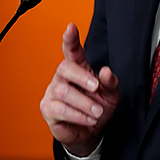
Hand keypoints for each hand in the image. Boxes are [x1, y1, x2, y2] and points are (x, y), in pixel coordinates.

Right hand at [40, 23, 120, 155]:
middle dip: (82, 77)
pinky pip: (60, 110)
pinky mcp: (48, 109)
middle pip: (65, 67)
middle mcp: (63, 77)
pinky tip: (89, 119)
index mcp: (79, 68)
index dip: (71, 39)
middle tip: (96, 88)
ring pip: (64, 92)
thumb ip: (111, 83)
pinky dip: (78, 116)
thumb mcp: (111, 95)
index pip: (72, 50)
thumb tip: (106, 71)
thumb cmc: (99, 107)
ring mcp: (53, 92)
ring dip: (84, 103)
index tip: (71, 27)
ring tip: (97, 112)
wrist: (90, 133)